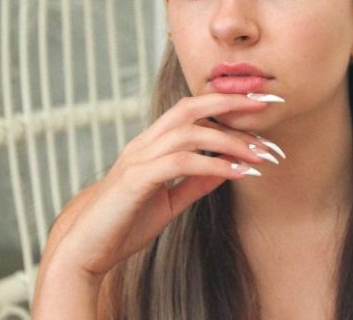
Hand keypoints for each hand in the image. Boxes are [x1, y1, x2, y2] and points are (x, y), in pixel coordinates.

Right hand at [46, 93, 284, 278]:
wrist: (86, 251)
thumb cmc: (124, 226)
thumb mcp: (169, 202)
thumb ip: (195, 182)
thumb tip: (226, 167)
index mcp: (150, 145)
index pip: (190, 110)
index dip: (224, 103)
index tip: (259, 105)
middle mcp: (143, 144)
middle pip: (190, 107)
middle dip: (230, 102)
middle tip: (266, 104)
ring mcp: (137, 159)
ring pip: (190, 132)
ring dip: (230, 141)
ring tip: (261, 154)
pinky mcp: (135, 180)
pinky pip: (181, 162)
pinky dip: (213, 164)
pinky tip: (238, 172)